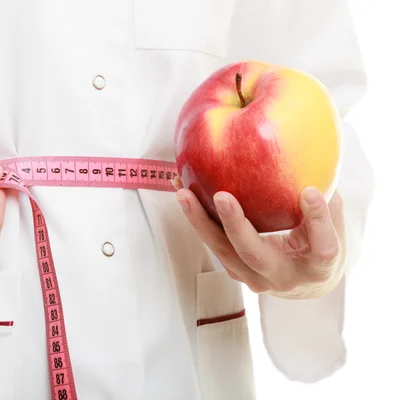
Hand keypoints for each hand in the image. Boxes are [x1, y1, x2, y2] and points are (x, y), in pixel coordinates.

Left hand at [172, 177, 345, 298]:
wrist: (306, 285)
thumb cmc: (322, 246)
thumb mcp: (336, 225)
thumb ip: (327, 198)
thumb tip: (317, 153)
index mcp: (317, 268)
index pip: (322, 247)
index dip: (316, 221)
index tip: (309, 192)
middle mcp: (283, 279)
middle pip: (254, 255)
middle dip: (235, 226)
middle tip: (221, 196)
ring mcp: (254, 279)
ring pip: (223, 252)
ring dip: (200, 221)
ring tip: (184, 190)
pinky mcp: (234, 270)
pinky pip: (213, 244)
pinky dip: (197, 218)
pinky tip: (183, 191)